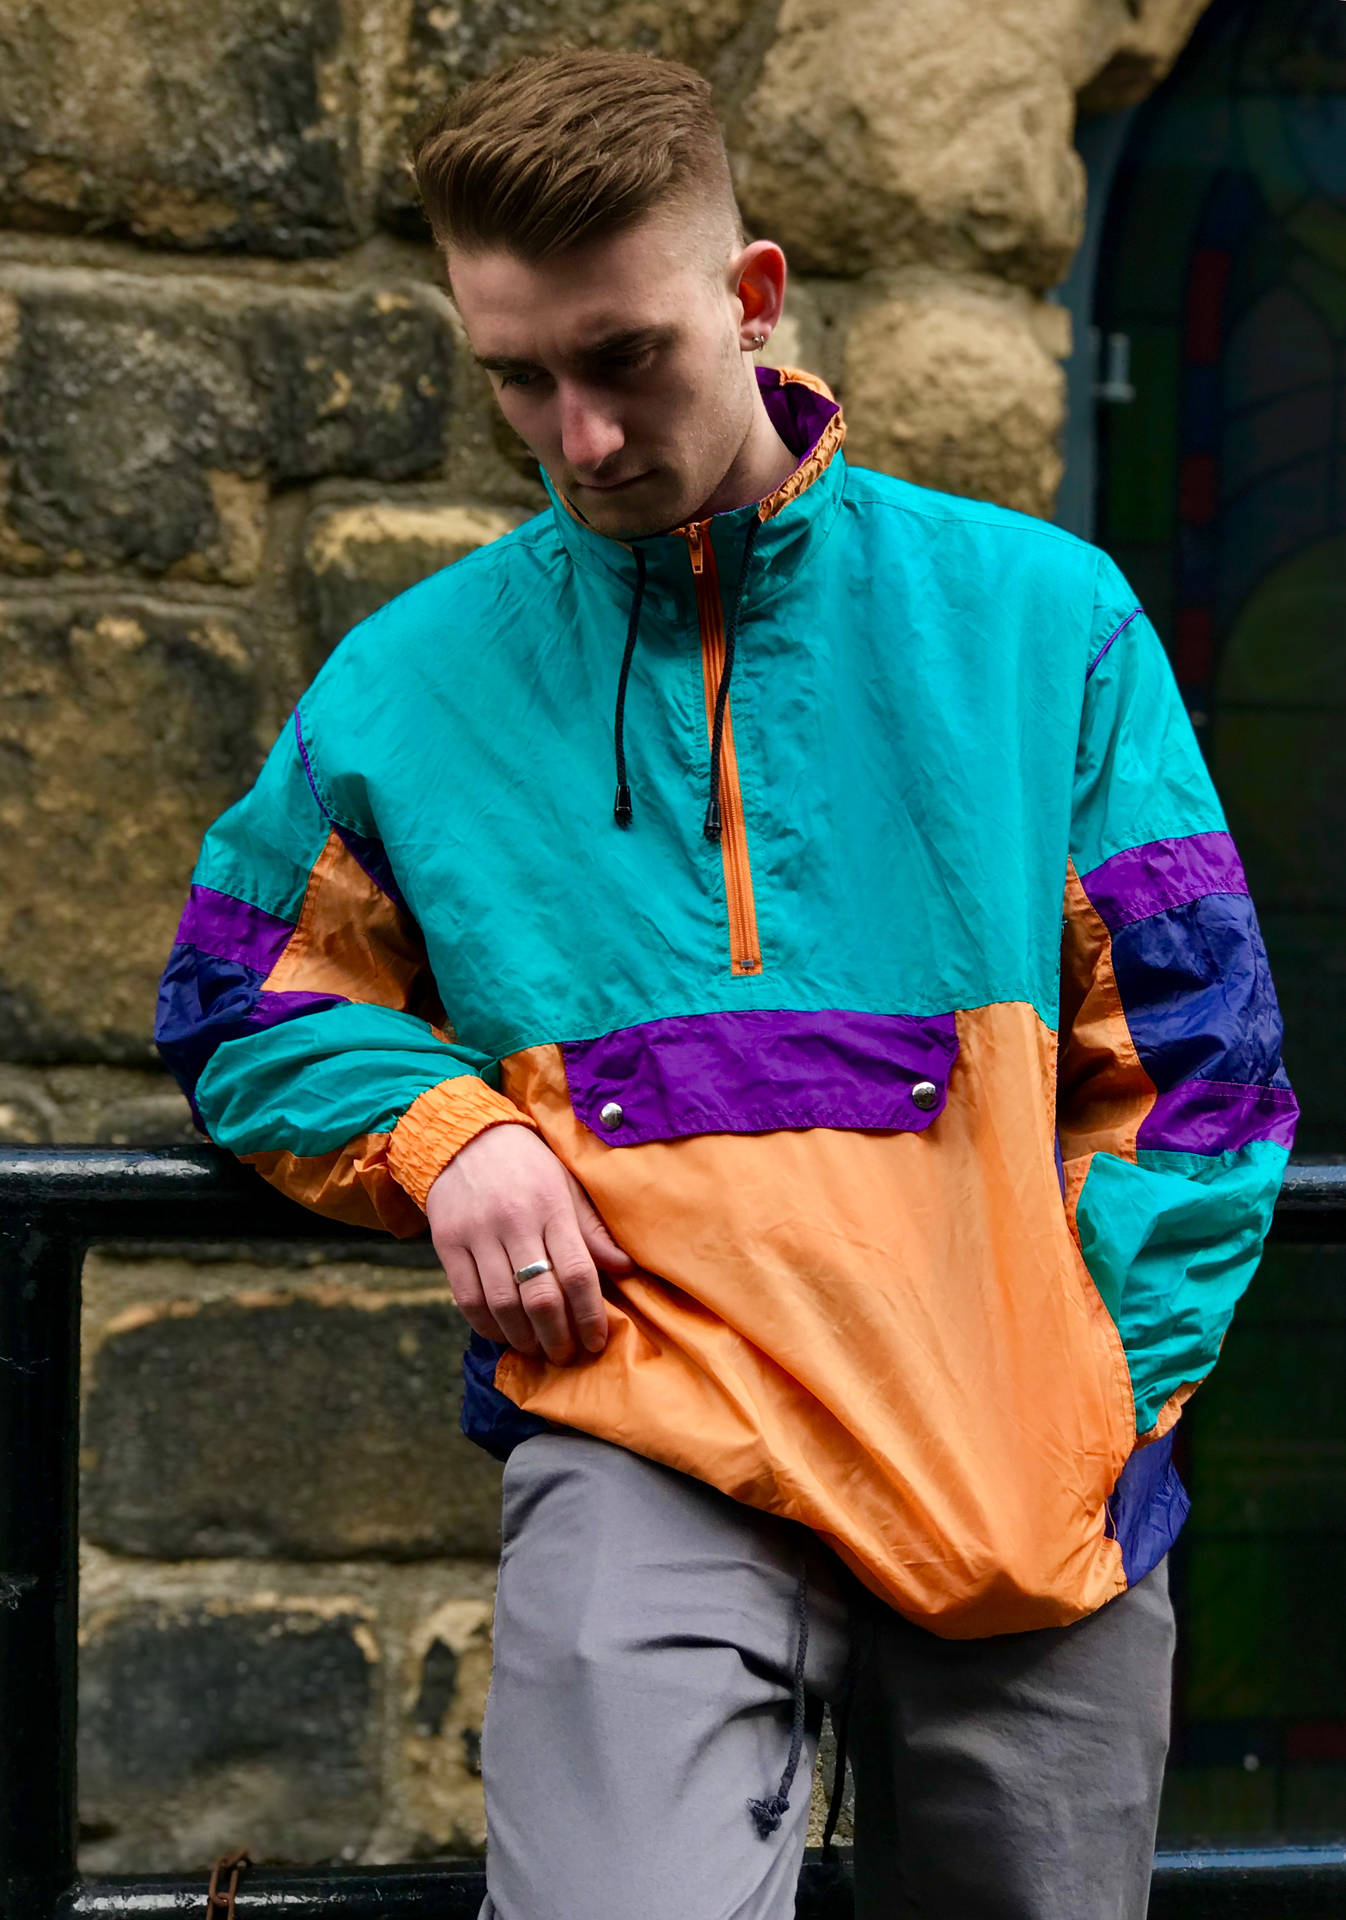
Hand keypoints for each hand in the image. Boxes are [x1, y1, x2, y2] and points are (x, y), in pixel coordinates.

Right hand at [426, 1123, 634, 1364]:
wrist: (464, 1138)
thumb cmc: (527, 1166)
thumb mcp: (566, 1186)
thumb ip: (592, 1230)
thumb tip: (624, 1269)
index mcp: (552, 1206)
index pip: (577, 1272)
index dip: (590, 1314)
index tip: (596, 1341)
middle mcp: (515, 1222)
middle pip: (540, 1297)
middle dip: (557, 1336)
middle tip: (566, 1355)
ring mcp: (478, 1234)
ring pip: (502, 1304)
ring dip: (523, 1338)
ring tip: (537, 1349)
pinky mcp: (447, 1243)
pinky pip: (466, 1299)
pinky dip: (486, 1325)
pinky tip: (502, 1334)